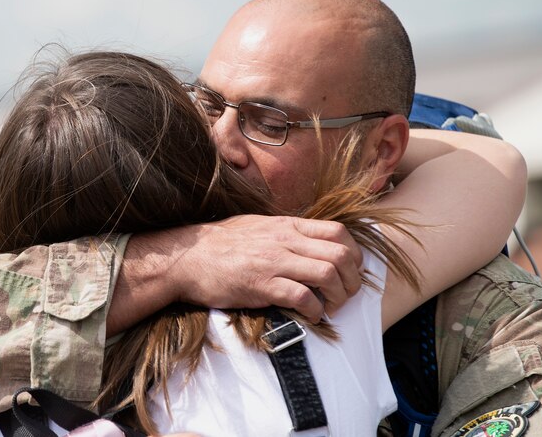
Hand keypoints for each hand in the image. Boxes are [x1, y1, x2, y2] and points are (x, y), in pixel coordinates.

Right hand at [112, 215, 361, 331]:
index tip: (350, 270)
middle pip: (341, 254)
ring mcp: (274, 262)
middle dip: (353, 279)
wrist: (187, 258)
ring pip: (328, 274)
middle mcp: (285, 240)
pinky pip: (303, 297)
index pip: (338, 231)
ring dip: (339, 296)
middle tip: (346, 294)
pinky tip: (311, 316)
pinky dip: (315, 310)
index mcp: (286, 225)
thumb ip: (284, 232)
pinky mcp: (262, 286)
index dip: (354, 253)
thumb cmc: (219, 244)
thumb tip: (308, 241)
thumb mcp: (257, 226)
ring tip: (332, 307)